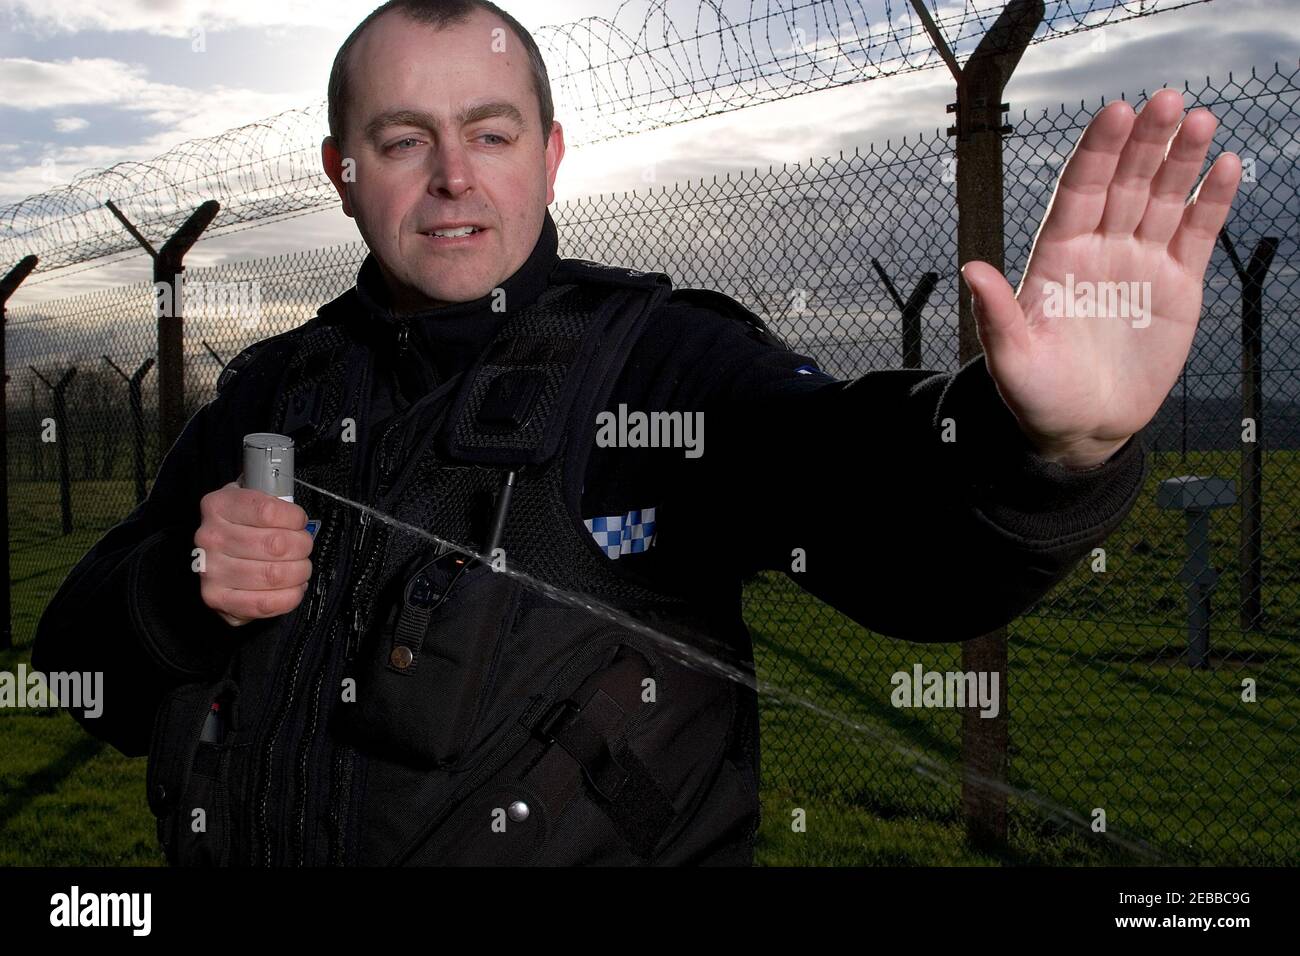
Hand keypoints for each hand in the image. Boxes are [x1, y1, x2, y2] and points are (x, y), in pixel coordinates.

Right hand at [194, 481, 314, 626]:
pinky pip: (264, 603)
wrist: (218, 555)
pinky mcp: (216, 598)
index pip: (268, 511)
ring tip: (300, 568)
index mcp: (218, 506)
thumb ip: (274, 503)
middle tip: (304, 547)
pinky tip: (294, 588)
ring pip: (274, 575)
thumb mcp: (253, 501)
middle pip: (276, 545)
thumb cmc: (244, 525)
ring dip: (299, 572)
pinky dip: (290, 597)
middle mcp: (210, 538)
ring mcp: (210, 570)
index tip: (299, 522)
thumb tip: (299, 521)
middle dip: (302, 547)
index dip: (294, 518)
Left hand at [960, 88, 1242, 469]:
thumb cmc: (1038, 396)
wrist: (1082, 428)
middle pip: (1124, 184)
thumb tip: (971, 270)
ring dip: (1181, 160)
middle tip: (1167, 102)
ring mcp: (1139, 263)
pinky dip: (1211, 201)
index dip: (1096, 154)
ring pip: (1162, 199)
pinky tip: (1225, 165)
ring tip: (1198, 119)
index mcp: (1057, 259)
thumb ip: (997, 317)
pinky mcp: (1176, 285)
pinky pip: (1196, 234)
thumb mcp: (1012, 362)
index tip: (1114, 114)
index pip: (1077, 193)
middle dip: (1144, 143)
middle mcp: (1099, 250)